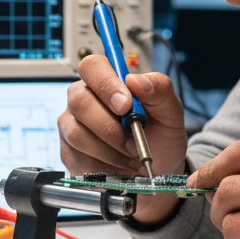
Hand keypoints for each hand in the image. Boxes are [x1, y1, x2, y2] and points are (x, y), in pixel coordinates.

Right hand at [58, 55, 187, 223]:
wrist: (156, 171)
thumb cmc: (161, 137)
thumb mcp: (171, 113)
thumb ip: (160, 90)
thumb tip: (135, 79)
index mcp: (107, 81)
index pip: (93, 67)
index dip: (106, 84)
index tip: (125, 106)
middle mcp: (84, 98)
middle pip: (80, 101)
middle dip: (109, 125)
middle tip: (133, 139)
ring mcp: (72, 124)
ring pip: (77, 132)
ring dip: (109, 147)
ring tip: (131, 153)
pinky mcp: (68, 150)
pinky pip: (76, 154)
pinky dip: (104, 161)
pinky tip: (119, 162)